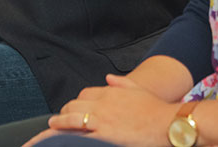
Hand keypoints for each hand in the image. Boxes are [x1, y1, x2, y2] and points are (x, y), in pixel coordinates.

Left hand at [42, 74, 178, 146]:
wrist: (167, 123)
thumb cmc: (156, 108)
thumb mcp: (138, 90)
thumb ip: (121, 83)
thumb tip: (108, 77)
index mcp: (111, 93)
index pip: (85, 94)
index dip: (76, 102)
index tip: (73, 108)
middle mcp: (103, 104)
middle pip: (74, 105)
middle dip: (64, 113)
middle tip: (57, 121)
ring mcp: (102, 121)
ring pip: (71, 120)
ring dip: (58, 125)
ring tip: (50, 129)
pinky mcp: (104, 136)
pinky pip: (80, 137)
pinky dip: (69, 138)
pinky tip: (62, 141)